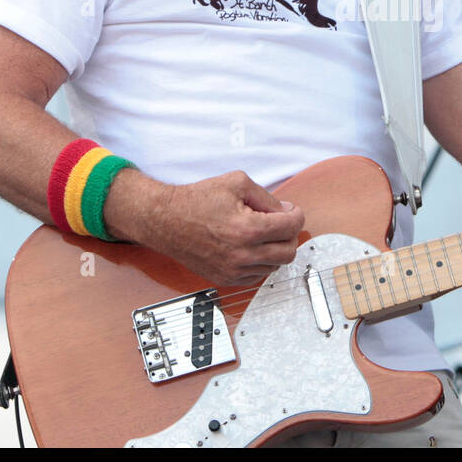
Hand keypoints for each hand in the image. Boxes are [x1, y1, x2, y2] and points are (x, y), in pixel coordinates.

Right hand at [139, 170, 305, 285]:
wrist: (165, 220)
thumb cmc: (196, 200)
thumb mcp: (237, 183)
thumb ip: (267, 197)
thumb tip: (284, 210)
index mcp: (248, 229)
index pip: (292, 227)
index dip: (296, 214)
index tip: (290, 210)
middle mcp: (243, 254)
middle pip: (289, 251)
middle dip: (289, 234)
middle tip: (280, 223)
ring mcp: (234, 270)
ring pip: (275, 266)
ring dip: (275, 249)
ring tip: (261, 233)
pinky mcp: (225, 279)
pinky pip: (257, 276)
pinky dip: (261, 262)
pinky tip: (251, 247)